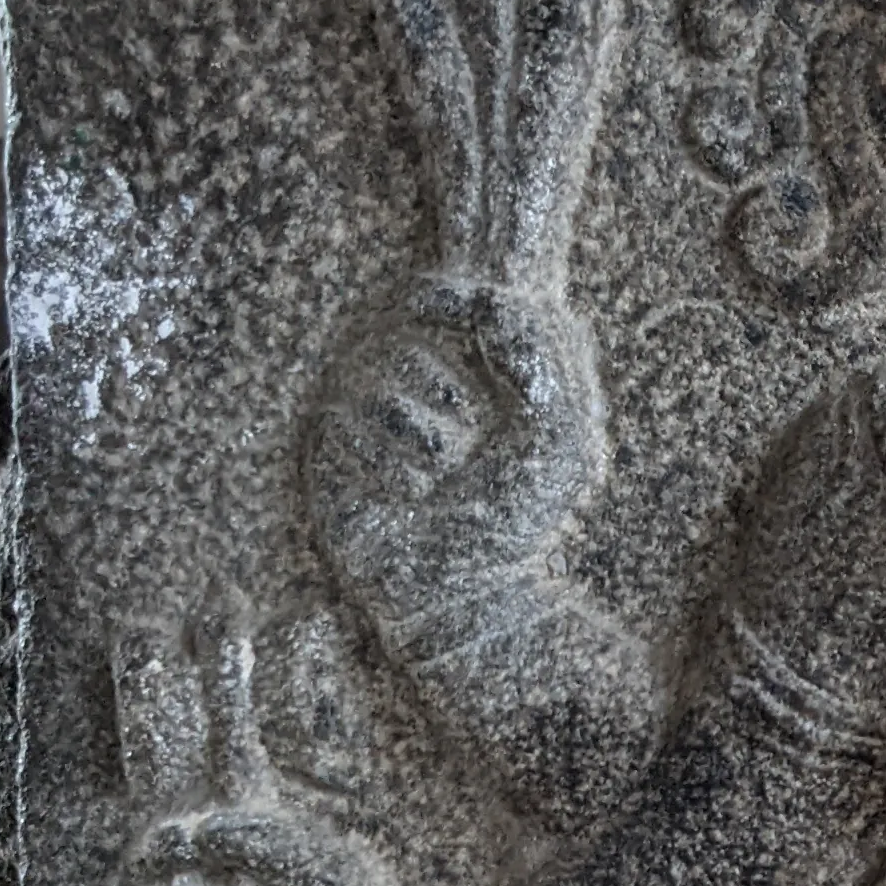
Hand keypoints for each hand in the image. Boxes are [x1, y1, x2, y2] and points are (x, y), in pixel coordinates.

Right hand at [301, 281, 599, 654]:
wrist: (472, 591)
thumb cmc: (518, 513)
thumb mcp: (556, 429)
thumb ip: (535, 355)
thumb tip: (484, 298)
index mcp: (462, 361)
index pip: (440, 295)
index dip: (445, 297)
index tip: (453, 317)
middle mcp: (405, 375)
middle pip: (408, 336)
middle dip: (455, 400)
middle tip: (470, 454)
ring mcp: (363, 409)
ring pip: (381, 383)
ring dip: (427, 444)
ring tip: (439, 482)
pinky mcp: (329, 449)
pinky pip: (347, 426)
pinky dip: (390, 471)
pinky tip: (408, 499)